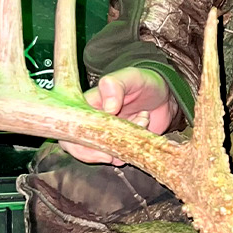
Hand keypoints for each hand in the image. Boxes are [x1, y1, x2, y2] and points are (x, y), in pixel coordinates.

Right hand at [60, 67, 179, 165]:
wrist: (165, 96)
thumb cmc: (143, 82)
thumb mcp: (130, 76)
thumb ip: (115, 85)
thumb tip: (108, 108)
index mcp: (86, 106)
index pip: (67, 127)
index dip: (76, 141)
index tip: (98, 141)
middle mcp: (92, 123)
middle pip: (78, 147)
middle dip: (96, 153)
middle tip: (114, 152)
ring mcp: (106, 136)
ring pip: (103, 153)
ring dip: (122, 147)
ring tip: (141, 122)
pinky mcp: (121, 146)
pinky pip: (120, 156)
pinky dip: (133, 150)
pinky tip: (144, 128)